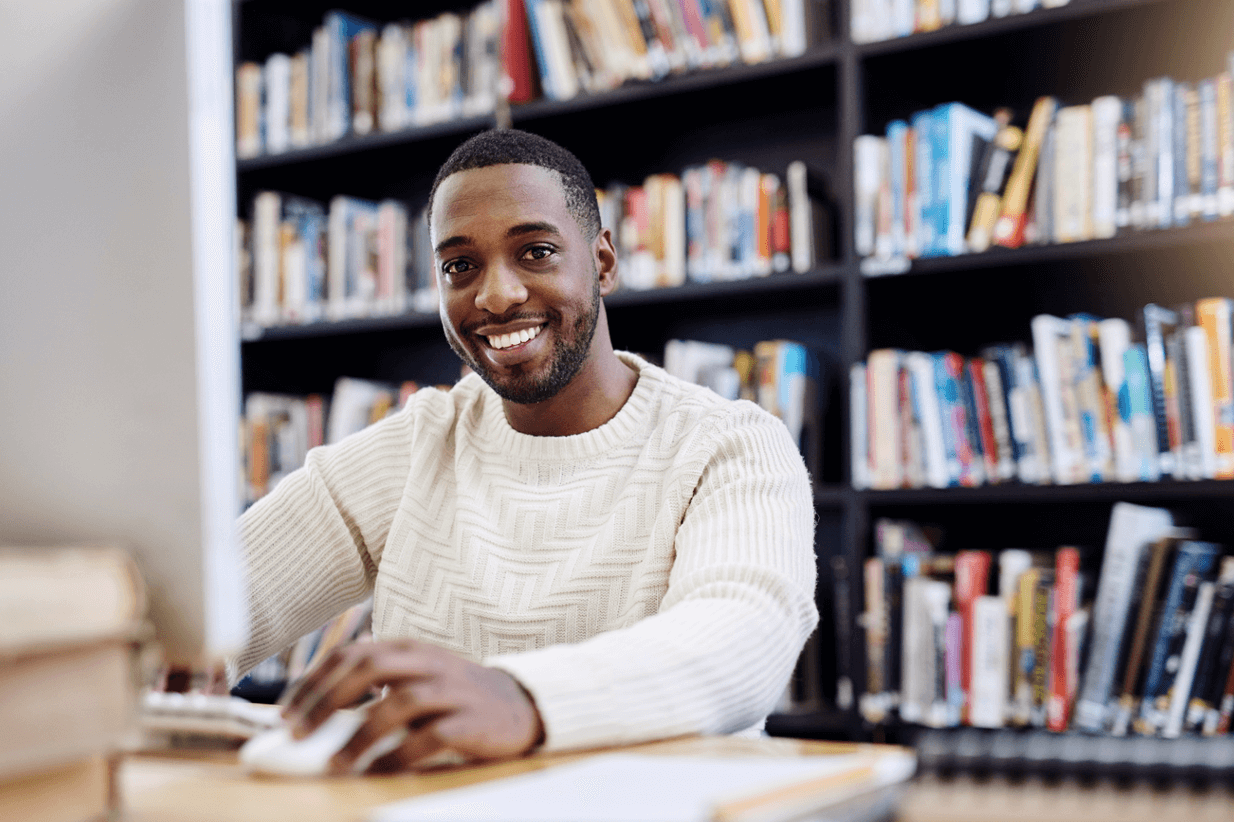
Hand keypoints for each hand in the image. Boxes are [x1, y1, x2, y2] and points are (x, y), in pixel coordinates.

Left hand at [280, 639, 544, 773]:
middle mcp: (429, 663)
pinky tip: (381, 769)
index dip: (314, 680)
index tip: (287, 712)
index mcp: (410, 649)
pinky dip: (401, 754)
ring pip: (399, 702)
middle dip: (327, 700)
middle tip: (298, 734)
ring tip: (336, 763)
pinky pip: (432, 736)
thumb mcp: (416, 676)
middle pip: (369, 666)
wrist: (519, 704)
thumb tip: (314, 708)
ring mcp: (452, 690)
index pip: (352, 653)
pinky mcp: (471, 721)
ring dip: (360, 735)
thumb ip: (377, 682)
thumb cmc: (455, 694)